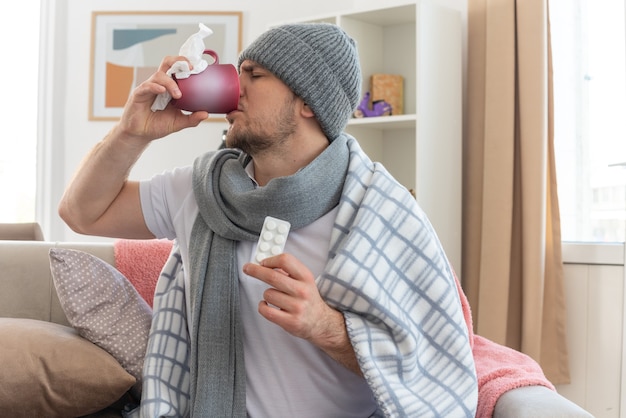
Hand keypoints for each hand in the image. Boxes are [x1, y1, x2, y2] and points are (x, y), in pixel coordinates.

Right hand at [115, 55, 208, 145]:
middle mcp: (160, 84)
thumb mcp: (178, 122)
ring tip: (178, 95)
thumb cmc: (156, 125)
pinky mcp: (139, 94)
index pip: (178, 70)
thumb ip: (192, 118)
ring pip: (159, 75)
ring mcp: (149, 88)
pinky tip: (162, 91)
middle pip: (168, 63)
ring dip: (170, 83)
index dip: (187, 66)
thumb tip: (206, 114)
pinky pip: (147, 86)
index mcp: (170, 88)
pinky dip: (155, 87)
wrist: (140, 134)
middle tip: (190, 68)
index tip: (198, 68)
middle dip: (179, 61)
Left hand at [243, 253, 362, 374]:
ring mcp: (297, 307)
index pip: (286, 260)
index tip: (262, 262)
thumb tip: (266, 264)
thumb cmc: (308, 299)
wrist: (321, 323)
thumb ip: (288, 272)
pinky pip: (266, 310)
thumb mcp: (305, 281)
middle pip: (272, 276)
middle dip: (256, 270)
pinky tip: (267, 306)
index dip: (270, 260)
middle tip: (248, 268)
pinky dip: (262, 307)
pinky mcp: (290, 322)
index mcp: (306, 277)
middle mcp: (302, 291)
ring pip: (268, 294)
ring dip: (267, 295)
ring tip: (276, 299)